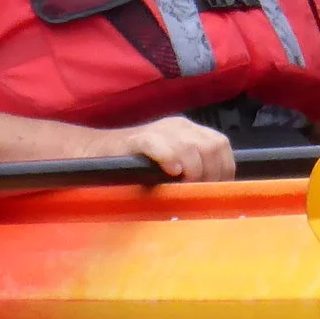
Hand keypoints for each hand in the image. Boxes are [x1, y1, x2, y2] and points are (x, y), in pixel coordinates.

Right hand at [106, 116, 236, 181]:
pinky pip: (157, 144)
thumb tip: (218, 191)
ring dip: (193, 170)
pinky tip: (171, 172)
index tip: (215, 189)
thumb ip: (195, 170)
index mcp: (190, 131)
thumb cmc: (137, 165)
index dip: (224, 170)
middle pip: (211, 146)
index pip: (221, 145)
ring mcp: (157, 130)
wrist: (95, 152)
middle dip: (210, 173)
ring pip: (190, 146)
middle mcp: (178, 126)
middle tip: (198, 192)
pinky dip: (168, 157)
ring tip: (184, 186)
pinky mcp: (135, 139)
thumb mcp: (173, 165)